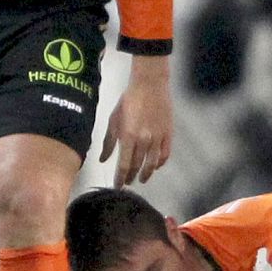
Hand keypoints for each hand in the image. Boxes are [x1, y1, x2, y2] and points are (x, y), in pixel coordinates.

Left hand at [101, 54, 172, 186]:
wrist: (150, 84)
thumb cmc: (129, 100)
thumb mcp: (114, 119)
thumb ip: (109, 142)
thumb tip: (102, 160)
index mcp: (128, 136)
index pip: (124, 165)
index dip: (120, 178)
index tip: (117, 186)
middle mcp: (144, 140)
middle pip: (138, 166)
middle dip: (131, 177)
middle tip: (128, 182)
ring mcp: (158, 138)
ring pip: (152, 164)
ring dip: (147, 174)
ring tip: (142, 179)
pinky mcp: (168, 134)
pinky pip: (165, 154)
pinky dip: (160, 163)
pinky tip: (156, 166)